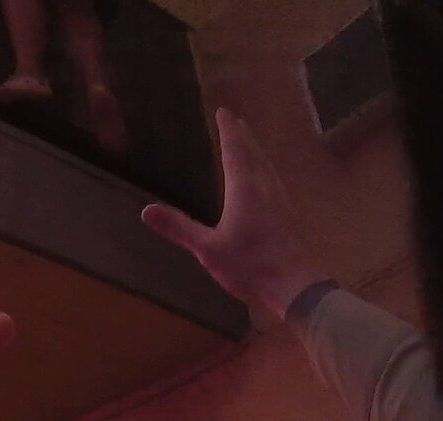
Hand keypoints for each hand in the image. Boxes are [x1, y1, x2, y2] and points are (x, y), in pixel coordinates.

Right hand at [141, 108, 324, 318]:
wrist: (296, 287)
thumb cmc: (250, 266)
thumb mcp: (207, 249)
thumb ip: (179, 228)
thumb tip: (146, 209)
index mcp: (245, 191)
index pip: (235, 152)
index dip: (228, 131)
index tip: (224, 112)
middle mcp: (266, 190)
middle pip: (255, 156)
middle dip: (244, 138)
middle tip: (237, 123)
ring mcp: (281, 203)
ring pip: (268, 168)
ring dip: (257, 153)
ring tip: (250, 146)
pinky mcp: (288, 217)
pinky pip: (274, 183)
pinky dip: (265, 172)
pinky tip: (264, 184)